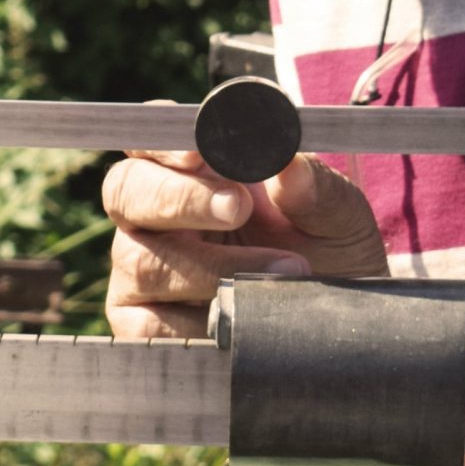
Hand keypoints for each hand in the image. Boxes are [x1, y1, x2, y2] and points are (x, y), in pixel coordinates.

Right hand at [100, 142, 385, 338]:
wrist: (336, 328)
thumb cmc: (326, 255)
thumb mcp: (339, 219)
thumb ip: (317, 189)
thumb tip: (290, 167)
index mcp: (191, 171)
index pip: (150, 137)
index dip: (162, 141)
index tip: (198, 150)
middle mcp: (153, 216)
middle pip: (125, 189)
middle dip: (180, 197)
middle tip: (238, 207)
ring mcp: (141, 271)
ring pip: (141, 261)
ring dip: (212, 267)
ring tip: (281, 272)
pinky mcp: (142, 326)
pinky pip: (147, 325)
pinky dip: (197, 323)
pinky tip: (240, 320)